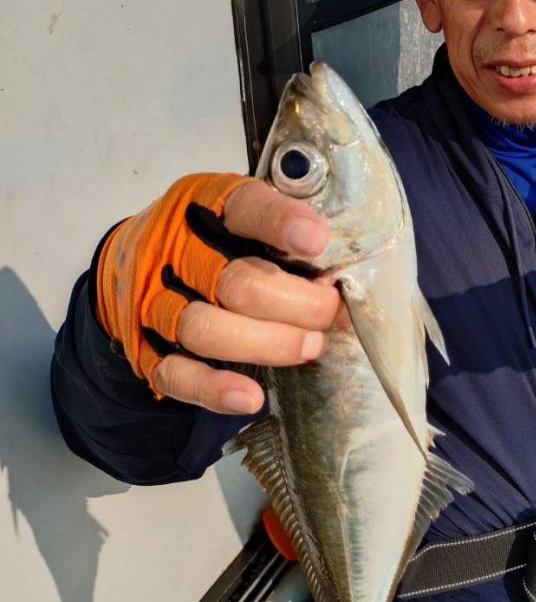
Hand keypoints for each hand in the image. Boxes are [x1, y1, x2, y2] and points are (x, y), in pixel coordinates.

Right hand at [96, 174, 341, 415]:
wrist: (130, 264)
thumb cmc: (209, 239)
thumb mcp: (241, 215)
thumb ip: (284, 234)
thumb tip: (340, 271)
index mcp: (204, 204)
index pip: (244, 207)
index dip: (281, 223)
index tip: (317, 241)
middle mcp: (173, 251)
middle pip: (236, 282)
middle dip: (296, 304)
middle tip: (330, 313)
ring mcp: (153, 301)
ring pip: (206, 329)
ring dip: (268, 344)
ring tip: (311, 347)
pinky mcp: (143, 347)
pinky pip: (176, 373)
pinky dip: (213, 389)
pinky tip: (249, 396)